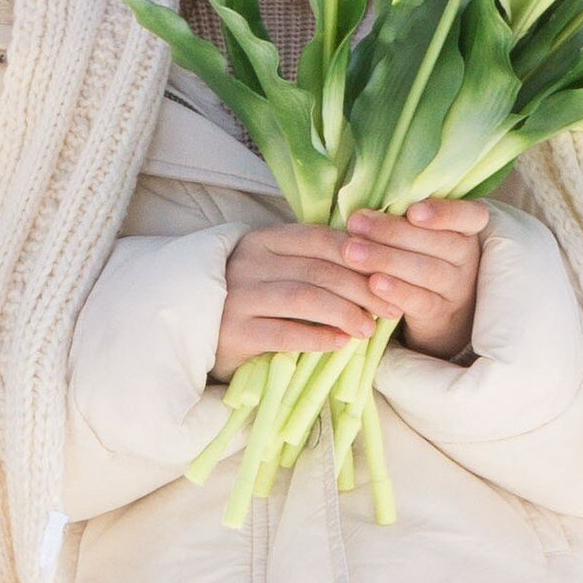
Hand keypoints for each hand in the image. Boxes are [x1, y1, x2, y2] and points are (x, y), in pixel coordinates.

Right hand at [213, 223, 397, 380]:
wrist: (193, 332)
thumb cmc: (247, 300)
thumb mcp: (273, 270)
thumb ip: (311, 263)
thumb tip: (373, 267)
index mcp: (263, 240)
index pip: (319, 239)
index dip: (359, 256)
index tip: (389, 275)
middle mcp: (248, 263)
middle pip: (318, 270)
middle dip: (361, 289)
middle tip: (389, 309)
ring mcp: (238, 297)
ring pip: (304, 298)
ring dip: (345, 312)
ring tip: (368, 328)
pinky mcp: (234, 332)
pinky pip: (285, 332)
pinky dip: (319, 337)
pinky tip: (341, 343)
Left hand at [343, 200, 489, 360]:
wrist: (438, 306)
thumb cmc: (420, 253)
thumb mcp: (421, 233)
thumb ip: (401, 218)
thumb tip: (359, 212)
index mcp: (465, 228)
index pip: (470, 215)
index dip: (444, 213)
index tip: (412, 211)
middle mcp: (466, 256)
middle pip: (437, 242)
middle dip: (392, 232)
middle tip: (355, 225)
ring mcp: (456, 287)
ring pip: (427, 271)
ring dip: (386, 260)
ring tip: (353, 253)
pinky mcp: (440, 312)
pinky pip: (420, 301)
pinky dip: (396, 291)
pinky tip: (373, 283)